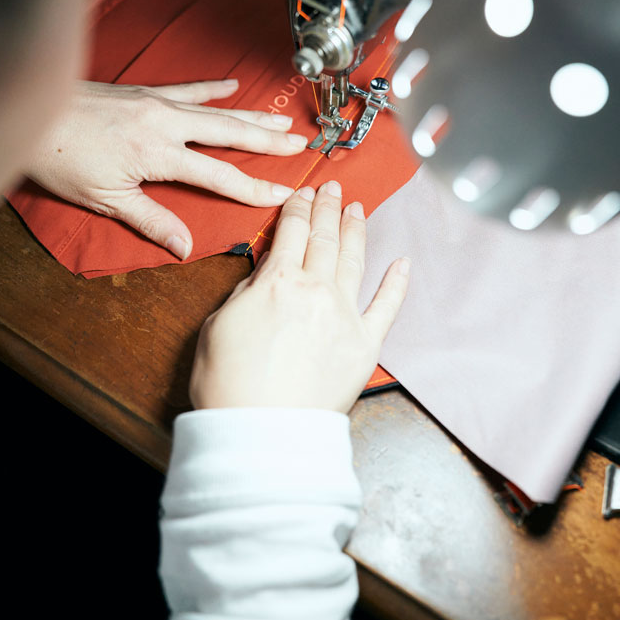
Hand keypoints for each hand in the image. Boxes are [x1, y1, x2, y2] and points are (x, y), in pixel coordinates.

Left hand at [26, 79, 308, 258]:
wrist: (31, 109)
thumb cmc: (59, 156)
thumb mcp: (105, 199)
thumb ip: (151, 221)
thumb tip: (184, 247)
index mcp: (159, 154)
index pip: (219, 176)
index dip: (255, 188)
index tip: (283, 195)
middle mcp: (165, 123)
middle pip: (230, 134)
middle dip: (268, 142)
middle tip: (300, 146)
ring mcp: (156, 103)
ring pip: (216, 110)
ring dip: (251, 116)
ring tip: (281, 122)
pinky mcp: (143, 92)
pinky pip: (188, 89)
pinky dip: (212, 89)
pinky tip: (231, 86)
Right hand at [189, 182, 410, 412]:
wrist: (263, 432)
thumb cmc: (230, 386)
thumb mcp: (217, 326)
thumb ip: (245, 293)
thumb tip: (263, 274)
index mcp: (277, 282)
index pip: (292, 231)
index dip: (299, 207)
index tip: (303, 193)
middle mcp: (316, 290)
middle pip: (325, 238)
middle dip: (329, 208)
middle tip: (333, 187)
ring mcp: (345, 316)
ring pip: (355, 260)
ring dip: (357, 230)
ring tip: (358, 209)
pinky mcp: (365, 344)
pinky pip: (387, 306)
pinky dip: (397, 282)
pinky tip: (402, 262)